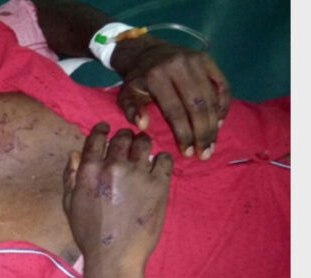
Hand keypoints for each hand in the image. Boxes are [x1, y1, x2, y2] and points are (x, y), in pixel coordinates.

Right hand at [63, 123, 172, 274]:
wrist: (115, 257)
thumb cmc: (88, 234)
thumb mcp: (70, 204)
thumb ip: (71, 176)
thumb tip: (76, 154)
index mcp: (90, 170)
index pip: (97, 137)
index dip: (102, 130)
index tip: (106, 130)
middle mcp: (114, 166)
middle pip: (123, 137)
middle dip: (124, 138)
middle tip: (126, 145)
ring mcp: (139, 174)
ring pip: (144, 143)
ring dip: (142, 144)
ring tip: (142, 153)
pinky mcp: (159, 185)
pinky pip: (164, 159)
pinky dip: (160, 160)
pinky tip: (156, 168)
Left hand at [113, 40, 229, 159]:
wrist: (145, 51)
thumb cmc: (137, 80)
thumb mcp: (126, 95)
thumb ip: (132, 111)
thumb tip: (143, 126)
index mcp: (156, 76)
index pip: (174, 111)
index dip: (183, 134)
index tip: (188, 153)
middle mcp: (178, 66)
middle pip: (197, 106)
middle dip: (202, 133)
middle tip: (205, 153)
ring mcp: (196, 60)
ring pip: (211, 98)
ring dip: (214, 124)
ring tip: (212, 143)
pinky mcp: (207, 59)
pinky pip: (222, 85)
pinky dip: (223, 105)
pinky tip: (218, 122)